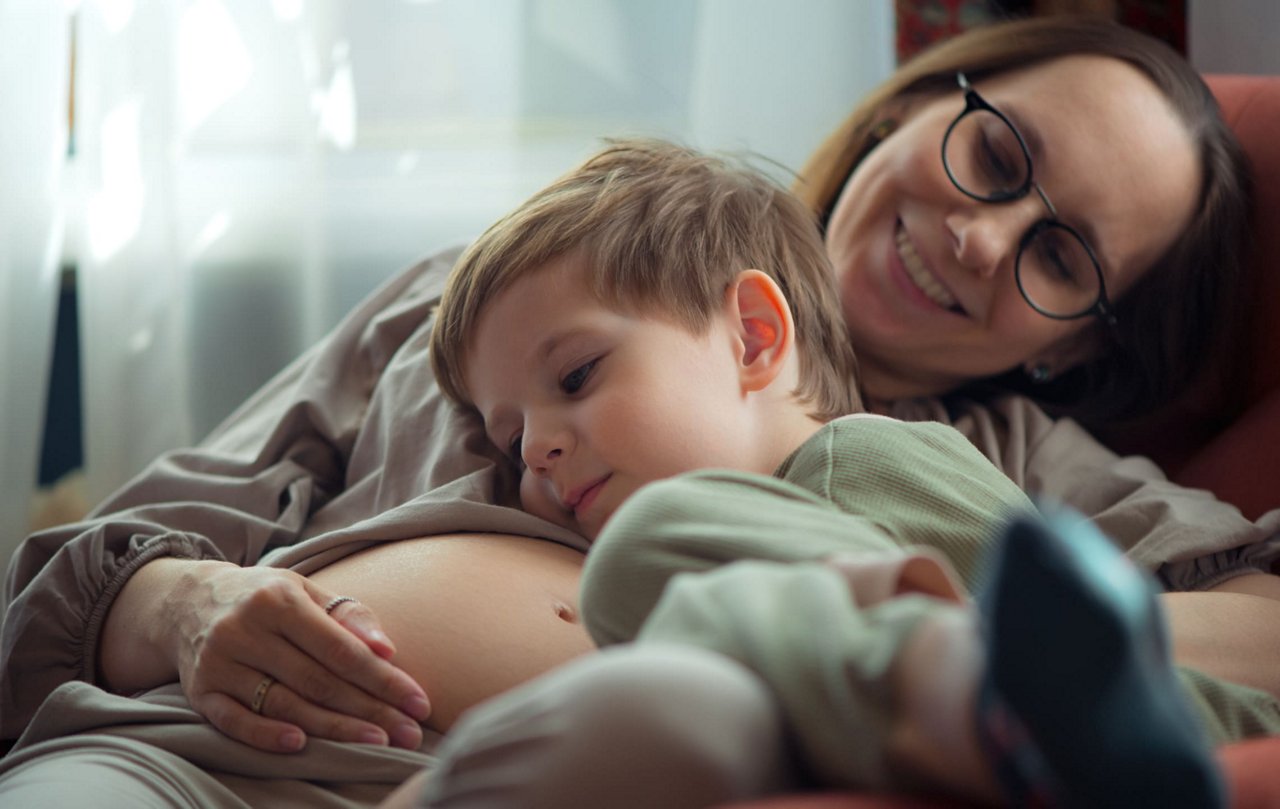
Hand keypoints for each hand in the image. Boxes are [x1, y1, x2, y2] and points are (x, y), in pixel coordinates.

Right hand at [102, 558, 430, 752]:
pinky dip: (266, 735)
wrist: (185, 601)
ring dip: (332, 728)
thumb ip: (348, 616)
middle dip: (369, 709)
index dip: (383, 679)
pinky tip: (301, 745)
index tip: (419, 702)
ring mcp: (220, 662)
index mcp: (280, 599)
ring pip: (283, 702)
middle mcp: (246, 629)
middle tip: (409, 733)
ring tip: (376, 742)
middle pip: (317, 680)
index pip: (341, 649)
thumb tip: (386, 651)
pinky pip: (234, 720)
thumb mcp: (306, 591)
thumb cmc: (266, 598)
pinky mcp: (200, 690)